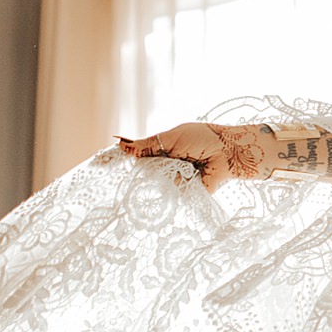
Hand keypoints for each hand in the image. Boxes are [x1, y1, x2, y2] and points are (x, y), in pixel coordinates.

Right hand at [116, 123, 267, 191]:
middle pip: (144, 172)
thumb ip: (148, 144)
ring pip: (155, 184)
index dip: (123, 159)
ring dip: (156, 178)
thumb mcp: (173, 137)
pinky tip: (167, 186)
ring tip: (168, 170)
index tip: (101, 162)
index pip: (139, 156)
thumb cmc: (204, 139)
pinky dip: (167, 191)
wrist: (230, 152)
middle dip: (138, 171)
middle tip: (133, 169)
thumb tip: (122, 145)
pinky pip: (170, 195)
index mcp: (164, 149)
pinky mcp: (185, 193)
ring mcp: (176, 180)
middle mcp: (168, 165)